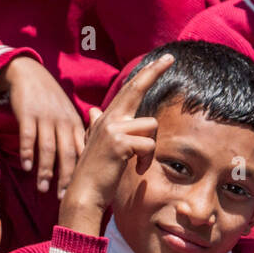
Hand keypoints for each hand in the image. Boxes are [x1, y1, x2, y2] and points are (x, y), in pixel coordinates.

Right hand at [0, 57, 85, 197]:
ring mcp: (45, 117)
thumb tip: (84, 163)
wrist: (28, 72)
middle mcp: (63, 121)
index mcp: (74, 124)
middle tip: (63, 198)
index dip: (81, 174)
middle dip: (65, 178)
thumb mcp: (68, 114)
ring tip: (43, 189)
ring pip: (48, 148)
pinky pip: (28, 136)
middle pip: (67, 154)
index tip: (81, 192)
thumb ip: (76, 136)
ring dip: (45, 170)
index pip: (82, 152)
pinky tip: (27, 168)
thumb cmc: (50, 99)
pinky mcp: (28, 113)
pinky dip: (28, 152)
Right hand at [58, 52, 172, 234]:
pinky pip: (149, 145)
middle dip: (154, 71)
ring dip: (151, 148)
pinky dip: (147, 161)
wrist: (83, 195)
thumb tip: (94, 111)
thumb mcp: (96, 146)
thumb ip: (97, 126)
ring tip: (139, 164)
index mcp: (107, 119)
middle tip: (170, 57)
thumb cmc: (94, 174)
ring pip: (151, 126)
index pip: (128, 90)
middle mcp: (109, 118)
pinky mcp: (120, 143)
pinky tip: (138, 170)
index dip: (145, 74)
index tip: (162, 60)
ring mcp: (113, 129)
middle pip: (136, 88)